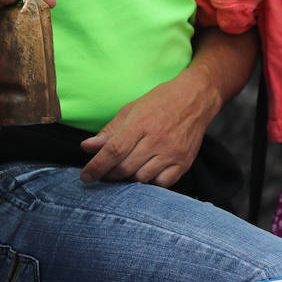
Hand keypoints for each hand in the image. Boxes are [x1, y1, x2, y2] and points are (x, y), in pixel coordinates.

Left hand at [79, 73, 215, 186]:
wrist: (195, 98)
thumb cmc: (160, 101)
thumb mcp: (131, 109)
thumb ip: (109, 131)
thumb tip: (86, 147)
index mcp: (141, 123)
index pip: (113, 151)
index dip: (96, 167)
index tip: (86, 176)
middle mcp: (157, 139)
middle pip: (125, 168)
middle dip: (109, 175)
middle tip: (105, 173)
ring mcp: (173, 152)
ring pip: (142, 178)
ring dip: (129, 178)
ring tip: (127, 169)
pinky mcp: (184, 162)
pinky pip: (162, 183)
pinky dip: (150, 181)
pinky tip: (146, 171)